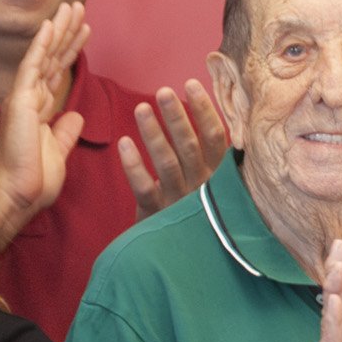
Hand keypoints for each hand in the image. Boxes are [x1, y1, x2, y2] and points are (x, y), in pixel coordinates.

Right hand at [0, 2, 87, 251]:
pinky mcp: (20, 100)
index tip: (85, 29)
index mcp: (39, 108)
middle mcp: (29, 97)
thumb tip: (75, 115)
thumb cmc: (34, 179)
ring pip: (45, 55)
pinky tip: (50, 25)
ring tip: (72, 6)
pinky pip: (32, 66)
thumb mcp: (59, 151)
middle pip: (52, 57)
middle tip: (79, 5)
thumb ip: (65, 131)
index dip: (71, 48)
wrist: (19, 194)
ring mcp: (23, 97)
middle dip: (66, 31)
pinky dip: (42, 44)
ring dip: (58, 30)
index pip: (59, 71)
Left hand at [118, 79, 228, 216]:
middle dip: (178, 118)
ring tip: (142, 107)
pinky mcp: (157, 214)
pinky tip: (124, 143)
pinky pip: (144, 188)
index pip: (215, 138)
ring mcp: (180, 201)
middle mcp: (202, 187)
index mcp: (218, 176)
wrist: (185, 257)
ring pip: (167, 164)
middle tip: (164, 92)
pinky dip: (133, 166)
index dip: (204, 110)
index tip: (192, 84)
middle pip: (191, 147)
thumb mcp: (213, 184)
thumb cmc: (198, 210)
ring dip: (154, 134)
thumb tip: (207, 112)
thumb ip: (212, 156)